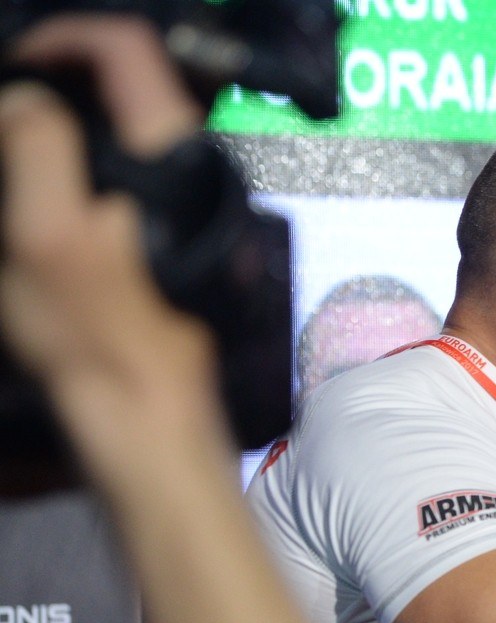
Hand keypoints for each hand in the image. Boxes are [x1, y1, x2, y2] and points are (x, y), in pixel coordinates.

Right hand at [0, 17, 210, 415]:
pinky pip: (110, 184)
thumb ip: (36, 147)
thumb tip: (23, 96)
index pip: (125, 49)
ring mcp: (174, 208)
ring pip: (111, 139)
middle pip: (115, 91)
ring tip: (8, 161)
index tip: (13, 69)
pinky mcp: (157, 242)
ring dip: (54, 138)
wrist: (143, 414)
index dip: (62, 41)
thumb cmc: (95, 332)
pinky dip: (67, 178)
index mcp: (168, 153)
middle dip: (50, 92)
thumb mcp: (44, 231)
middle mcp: (184, 172)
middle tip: (2, 121)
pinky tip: (32, 206)